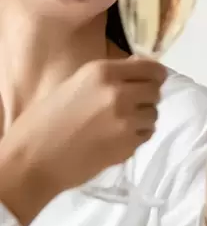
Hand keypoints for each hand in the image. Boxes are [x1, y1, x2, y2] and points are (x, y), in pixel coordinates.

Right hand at [0, 57, 165, 225]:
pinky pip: (145, 135)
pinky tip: (114, 139)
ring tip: (116, 125)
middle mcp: (119, 92)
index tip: (152, 81)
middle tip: (129, 106)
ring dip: (141, 119)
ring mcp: (126, 120)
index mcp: (103, 72)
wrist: (32, 160)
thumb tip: (140, 66)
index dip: (155, 75)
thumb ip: (110, 76)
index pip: (151, 68)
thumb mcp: (75, 84)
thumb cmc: (46, 120)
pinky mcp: (128, 145)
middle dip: (146, 98)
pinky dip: (136, 136)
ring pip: (153, 114)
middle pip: (156, 90)